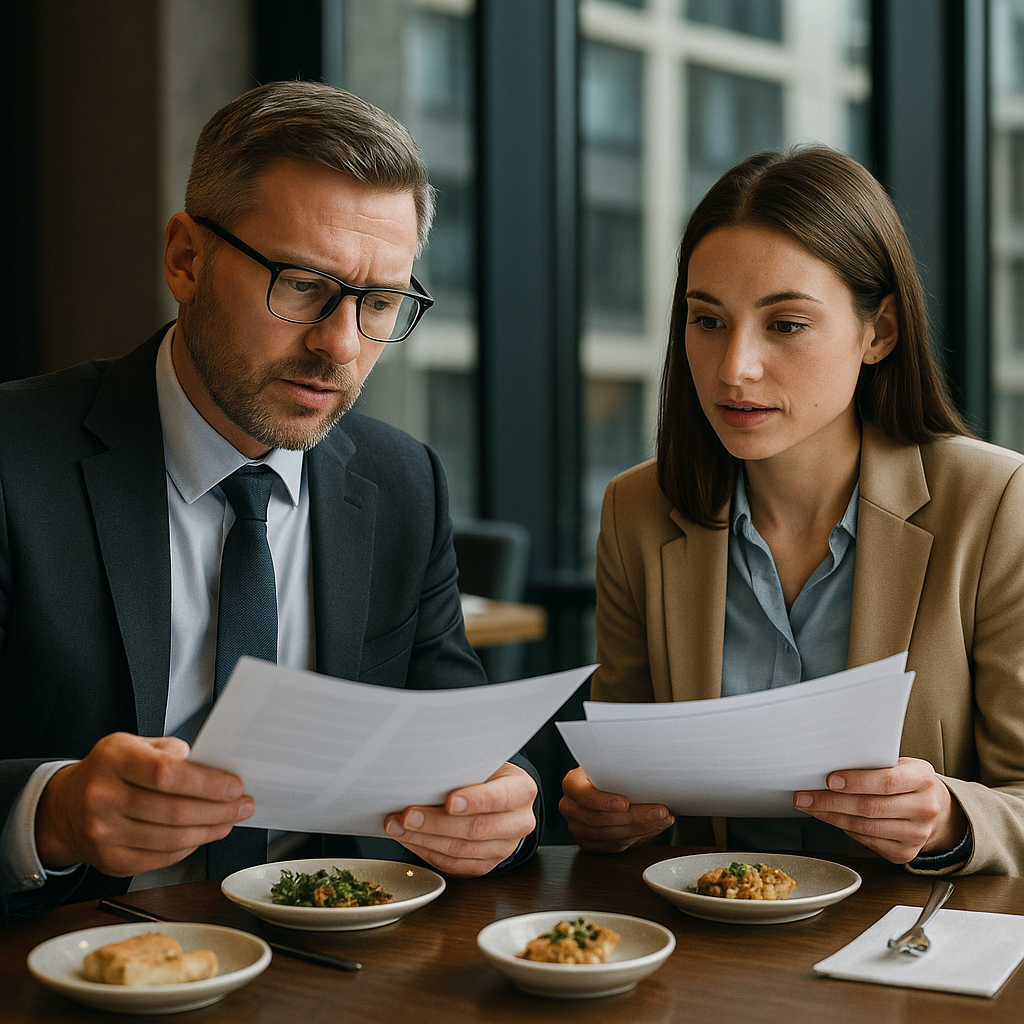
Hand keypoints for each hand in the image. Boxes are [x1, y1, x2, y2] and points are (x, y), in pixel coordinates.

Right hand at [35, 732, 255, 876]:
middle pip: (174, 811)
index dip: (207, 783)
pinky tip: (203, 834)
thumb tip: (214, 768)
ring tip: (229, 819)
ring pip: (171, 839)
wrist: (65, 807)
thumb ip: (171, 752)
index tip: (235, 785)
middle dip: (219, 810)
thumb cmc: (110, 771)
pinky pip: (161, 858)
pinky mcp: (110, 862)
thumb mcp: (135, 744)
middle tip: (243, 805)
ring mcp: (103, 834)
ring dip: (210, 830)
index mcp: (113, 760)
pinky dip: (189, 848)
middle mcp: (103, 798)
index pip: (166, 774)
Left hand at [383, 762, 536, 875]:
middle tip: (408, 815)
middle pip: (476, 829)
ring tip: (398, 826)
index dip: (474, 801)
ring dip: (424, 839)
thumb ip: (465, 766)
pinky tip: (409, 839)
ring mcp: (503, 848)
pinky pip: (454, 865)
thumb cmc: (487, 774)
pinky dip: (426, 852)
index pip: (500, 798)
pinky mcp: (486, 865)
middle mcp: (518, 822)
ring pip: (461, 851)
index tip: (449, 801)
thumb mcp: (485, 762)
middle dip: (436, 823)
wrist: (501, 797)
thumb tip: (427, 767)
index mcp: (522, 791)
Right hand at [559, 766, 673, 852]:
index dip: (604, 802)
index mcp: (572, 784)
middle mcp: (570, 808)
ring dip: (641, 828)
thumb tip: (650, 771)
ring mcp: (578, 828)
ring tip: (662, 820)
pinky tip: (652, 828)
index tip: (626, 803)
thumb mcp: (608, 764)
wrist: (599, 785)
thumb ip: (619, 769)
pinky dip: (637, 838)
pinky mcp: (589, 843)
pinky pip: (614, 846)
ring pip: (611, 835)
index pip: (584, 796)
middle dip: (635, 817)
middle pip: (601, 819)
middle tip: (660, 812)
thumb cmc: (606, 771)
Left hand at [793, 756, 968, 863]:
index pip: (886, 781)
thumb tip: (829, 765)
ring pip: (864, 827)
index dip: (856, 781)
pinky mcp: (905, 853)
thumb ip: (873, 764)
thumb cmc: (907, 780)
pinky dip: (843, 829)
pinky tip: (830, 818)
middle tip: (805, 796)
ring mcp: (916, 834)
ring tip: (810, 806)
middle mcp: (924, 808)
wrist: (935, 807)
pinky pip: (866, 841)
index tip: (829, 780)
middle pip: (870, 808)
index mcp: (923, 779)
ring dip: (831, 817)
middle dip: (831, 802)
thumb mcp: (899, 764)